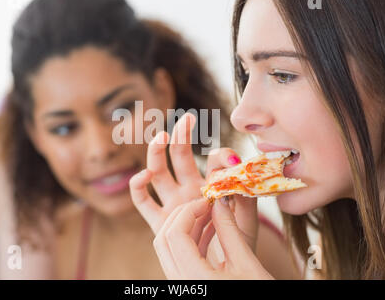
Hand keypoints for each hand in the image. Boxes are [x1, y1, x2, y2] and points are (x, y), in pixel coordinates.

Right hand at [129, 113, 241, 233]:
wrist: (227, 266)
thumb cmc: (239, 239)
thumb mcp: (246, 211)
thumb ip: (241, 187)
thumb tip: (232, 161)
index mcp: (212, 184)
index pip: (212, 161)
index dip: (219, 156)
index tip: (230, 161)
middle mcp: (190, 189)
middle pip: (180, 156)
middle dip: (182, 136)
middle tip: (187, 119)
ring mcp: (173, 203)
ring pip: (159, 171)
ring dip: (156, 152)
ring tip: (161, 136)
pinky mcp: (159, 220)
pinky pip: (142, 202)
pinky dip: (137, 187)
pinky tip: (143, 175)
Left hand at [152, 198, 272, 279]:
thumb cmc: (259, 297)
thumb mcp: (247, 265)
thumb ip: (230, 230)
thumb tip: (220, 202)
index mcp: (193, 280)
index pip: (175, 234)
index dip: (188, 211)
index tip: (208, 201)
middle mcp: (180, 285)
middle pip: (164, 239)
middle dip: (183, 215)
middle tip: (206, 204)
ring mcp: (181, 286)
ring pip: (168, 248)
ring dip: (186, 227)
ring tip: (211, 213)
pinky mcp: (187, 286)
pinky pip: (179, 258)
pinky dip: (191, 241)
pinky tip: (211, 230)